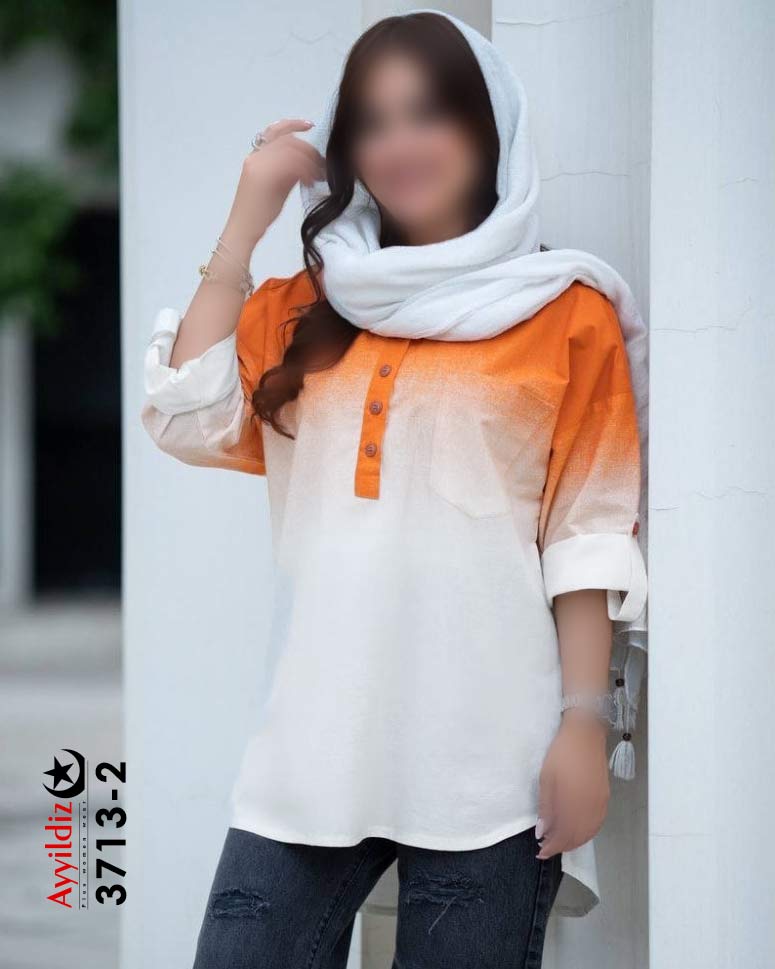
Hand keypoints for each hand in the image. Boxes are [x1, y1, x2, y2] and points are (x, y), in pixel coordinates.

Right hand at [222, 117, 326, 254]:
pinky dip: (305, 171)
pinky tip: (310, 182)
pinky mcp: (263, 177)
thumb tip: (306, 165)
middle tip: (322, 164)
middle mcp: (255, 157)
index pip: (276, 131)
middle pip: (287, 140)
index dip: (294, 124)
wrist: (243, 230)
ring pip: (290, 151)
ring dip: (309, 160)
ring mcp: (258, 166)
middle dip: (309, 149)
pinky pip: (290, 165)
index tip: (310, 125)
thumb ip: (287, 173)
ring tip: (319, 175)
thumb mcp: (276, 187)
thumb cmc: (259, 214)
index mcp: (256, 157)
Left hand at [534, 710, 609, 859]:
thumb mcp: (546, 778)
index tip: (540, 851)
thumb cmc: (562, 754)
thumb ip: (546, 807)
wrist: (585, 734)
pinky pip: (597, 823)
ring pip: (589, 832)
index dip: (552, 847)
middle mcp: (590, 807)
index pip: (564, 835)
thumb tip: (542, 832)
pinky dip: (586, 832)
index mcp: (574, 803)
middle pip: (578, 836)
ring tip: (560, 842)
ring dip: (575, 841)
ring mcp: (600, 803)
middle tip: (547, 848)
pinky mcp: (605, 797)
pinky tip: (577, 830)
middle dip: (562, 846)